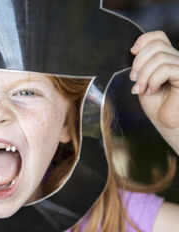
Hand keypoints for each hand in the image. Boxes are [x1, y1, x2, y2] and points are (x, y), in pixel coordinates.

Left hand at [130, 31, 178, 152]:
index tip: (132, 53)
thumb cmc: (156, 103)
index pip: (158, 36)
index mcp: (167, 57)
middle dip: (139, 63)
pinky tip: (151, 90)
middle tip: (134, 80)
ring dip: (144, 75)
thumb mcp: (143, 79)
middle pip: (156, 45)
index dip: (143, 40)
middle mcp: (177, 59)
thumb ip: (141, 63)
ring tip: (141, 89)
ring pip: (159, 58)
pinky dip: (153, 80)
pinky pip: (166, 69)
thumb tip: (135, 49)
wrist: (165, 121)